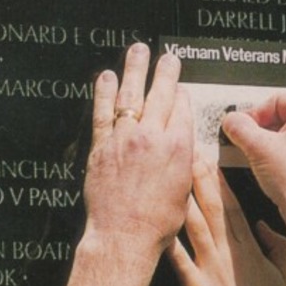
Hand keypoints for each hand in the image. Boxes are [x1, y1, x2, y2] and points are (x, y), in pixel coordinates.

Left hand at [83, 43, 192, 259]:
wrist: (125, 235)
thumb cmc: (157, 223)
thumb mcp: (183, 192)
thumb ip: (182, 163)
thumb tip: (182, 149)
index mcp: (179, 149)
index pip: (183, 110)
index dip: (183, 96)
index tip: (181, 88)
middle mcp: (153, 137)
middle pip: (161, 94)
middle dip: (166, 72)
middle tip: (168, 57)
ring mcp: (125, 138)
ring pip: (131, 94)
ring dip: (135, 69)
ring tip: (138, 50)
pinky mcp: (102, 146)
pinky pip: (103, 111)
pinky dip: (104, 91)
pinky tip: (106, 77)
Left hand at [167, 154, 285, 285]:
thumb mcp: (284, 275)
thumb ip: (277, 245)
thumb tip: (264, 224)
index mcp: (249, 248)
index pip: (233, 207)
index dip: (221, 181)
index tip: (211, 158)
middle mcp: (228, 252)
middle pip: (211, 207)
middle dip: (199, 177)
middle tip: (186, 150)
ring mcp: (210, 268)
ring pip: (194, 224)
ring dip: (182, 197)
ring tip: (169, 173)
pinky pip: (179, 259)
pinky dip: (168, 239)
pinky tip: (155, 219)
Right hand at [221, 93, 285, 225]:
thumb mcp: (257, 148)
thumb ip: (238, 127)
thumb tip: (231, 121)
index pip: (276, 101)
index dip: (253, 115)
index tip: (242, 127)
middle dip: (265, 131)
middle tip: (250, 144)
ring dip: (276, 146)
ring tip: (263, 160)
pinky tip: (279, 172)